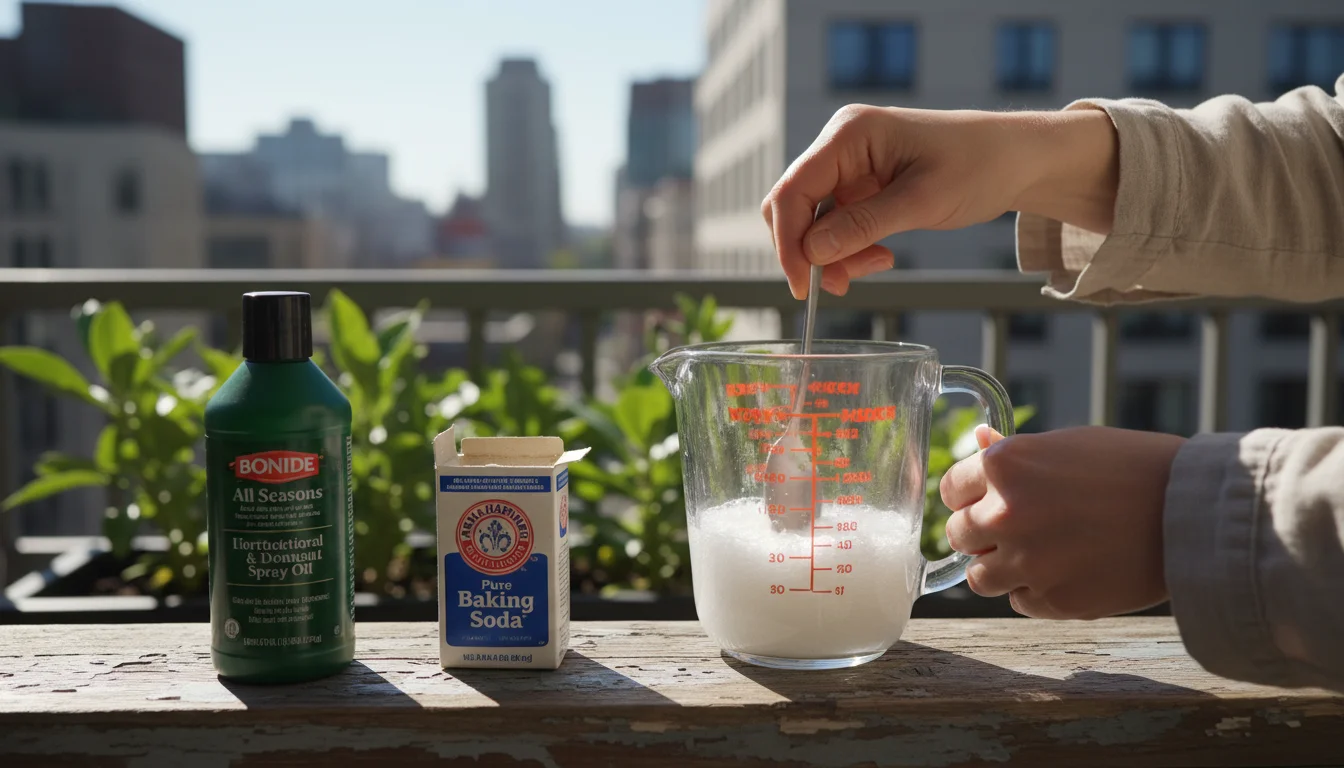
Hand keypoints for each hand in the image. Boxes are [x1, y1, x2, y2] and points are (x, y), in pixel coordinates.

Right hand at [761, 104, 1118, 297]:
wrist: (1016, 159)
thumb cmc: (978, 165)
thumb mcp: (922, 201)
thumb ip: (862, 226)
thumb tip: (811, 253)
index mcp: (848, 134)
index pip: (792, 191)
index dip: (789, 241)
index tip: (804, 286)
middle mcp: (839, 145)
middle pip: (794, 206)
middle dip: (810, 250)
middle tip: (840, 284)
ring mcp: (848, 165)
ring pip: (814, 221)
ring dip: (835, 254)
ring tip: (876, 266)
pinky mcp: (861, 185)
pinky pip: (837, 224)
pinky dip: (850, 249)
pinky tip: (879, 257)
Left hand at [940, 425, 1184, 619]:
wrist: (1192, 513)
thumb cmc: (1131, 468)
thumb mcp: (1067, 445)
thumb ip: (1015, 454)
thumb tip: (978, 441)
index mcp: (1004, 467)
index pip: (949, 490)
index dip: (969, 494)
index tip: (987, 497)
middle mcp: (1005, 515)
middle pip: (958, 535)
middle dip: (981, 532)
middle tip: (1017, 527)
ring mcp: (1028, 563)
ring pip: (979, 578)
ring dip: (1000, 568)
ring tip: (1038, 554)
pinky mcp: (1054, 600)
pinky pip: (1019, 601)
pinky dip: (1035, 591)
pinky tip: (1067, 571)